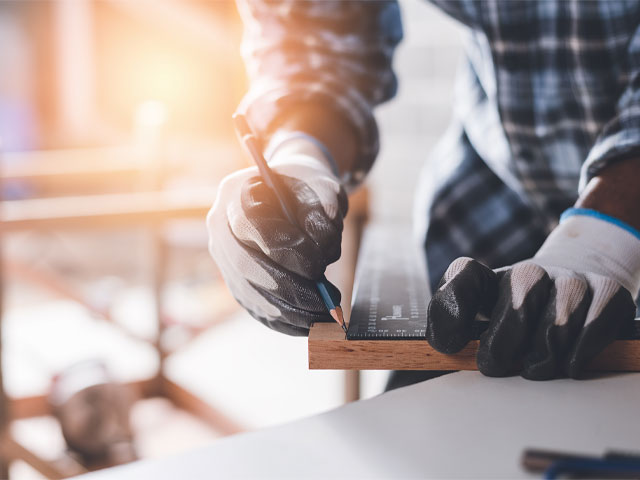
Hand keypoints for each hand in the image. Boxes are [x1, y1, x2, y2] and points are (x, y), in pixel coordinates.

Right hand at [207, 137, 347, 335]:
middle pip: (247, 266)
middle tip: (326, 302)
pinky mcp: (235, 283)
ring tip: (326, 315)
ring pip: (251, 294)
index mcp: (236, 193)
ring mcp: (224, 259)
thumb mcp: (321, 188)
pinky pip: (256, 309)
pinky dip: (286, 323)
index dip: (285, 250)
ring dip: (291, 311)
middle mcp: (220, 228)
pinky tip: (312, 324)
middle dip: (290, 290)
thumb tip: (324, 249)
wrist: (289, 197)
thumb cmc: (306, 191)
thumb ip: (324, 212)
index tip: (318, 266)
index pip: (252, 226)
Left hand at [427, 210, 639, 379]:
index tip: (449, 345)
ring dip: (543, 358)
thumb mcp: (483, 317)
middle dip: (503, 347)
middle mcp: (529, 272)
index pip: (465, 274)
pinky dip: (577, 354)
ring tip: (535, 367)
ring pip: (556, 326)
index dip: (453, 308)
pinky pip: (591, 329)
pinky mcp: (607, 291)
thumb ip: (455, 327)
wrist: (576, 281)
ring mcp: (570, 279)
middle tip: (498, 366)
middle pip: (516, 307)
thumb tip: (445, 344)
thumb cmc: (519, 313)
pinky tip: (567, 363)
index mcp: (490, 278)